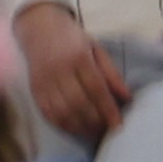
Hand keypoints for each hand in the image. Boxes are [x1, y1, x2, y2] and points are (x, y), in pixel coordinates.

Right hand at [17, 4, 128, 147]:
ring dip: (80, 127)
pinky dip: (63, 126)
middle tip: (107, 131)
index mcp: (78, 56)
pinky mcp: (35, 90)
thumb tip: (127, 97)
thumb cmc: (72, 39)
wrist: (39, 28)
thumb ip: (111, 73)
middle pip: (79, 103)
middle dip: (95, 121)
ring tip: (94, 133)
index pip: (96, 88)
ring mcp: (45, 82)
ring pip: (63, 112)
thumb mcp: (96, 49)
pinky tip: (76, 129)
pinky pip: (49, 114)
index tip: (118, 125)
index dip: (108, 109)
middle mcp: (60, 70)